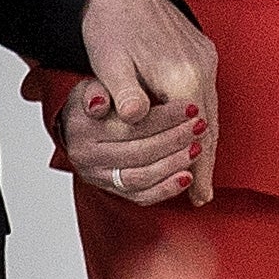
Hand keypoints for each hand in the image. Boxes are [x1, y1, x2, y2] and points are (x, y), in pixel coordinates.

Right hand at [60, 76, 204, 205]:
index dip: (164, 118)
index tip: (190, 107)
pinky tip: (187, 177)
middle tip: (200, 126)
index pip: (130, 126)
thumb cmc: (97, 96)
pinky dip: (166, 188)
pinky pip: (141, 196)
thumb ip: (106, 89)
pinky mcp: (110, 190)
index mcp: (82, 127)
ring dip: (174, 163)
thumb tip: (112, 106)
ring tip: (197, 148)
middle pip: (138, 153)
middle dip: (175, 140)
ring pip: (142, 177)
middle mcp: (86, 156)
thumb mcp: (97, 82)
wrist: (78, 122)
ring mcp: (98, 176)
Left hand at [77, 0, 219, 201]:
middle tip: (203, 196)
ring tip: (201, 172)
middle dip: (206, 162)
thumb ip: (124, 94)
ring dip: (206, 141)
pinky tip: (196, 132)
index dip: (195, 166)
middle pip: (209, 125)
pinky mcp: (202, 51)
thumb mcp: (110, 63)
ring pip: (211, 110)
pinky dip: (203, 117)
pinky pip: (207, 93)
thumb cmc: (110, 24)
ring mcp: (205, 58)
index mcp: (181, 75)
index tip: (196, 195)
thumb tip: (133, 119)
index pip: (194, 133)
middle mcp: (201, 67)